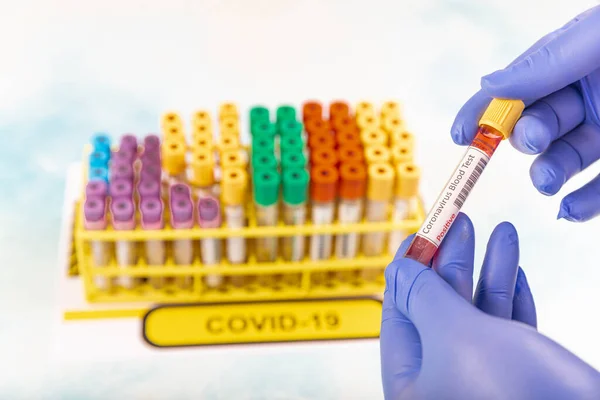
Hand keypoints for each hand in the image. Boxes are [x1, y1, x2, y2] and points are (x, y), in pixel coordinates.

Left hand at [380, 213, 599, 398]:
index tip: (420, 234)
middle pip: (439, 308)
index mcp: (412, 381)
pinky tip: (516, 271)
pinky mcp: (516, 375)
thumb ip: (423, 296)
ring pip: (478, 313)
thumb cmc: (510, 388)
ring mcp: (480, 378)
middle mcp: (441, 380)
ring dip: (491, 270)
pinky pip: (508, 328)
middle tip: (460, 222)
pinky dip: (512, 297)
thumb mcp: (453, 331)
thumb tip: (399, 269)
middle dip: (453, 260)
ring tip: (502, 230)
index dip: (409, 269)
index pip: (400, 312)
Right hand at [451, 6, 599, 221]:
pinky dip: (585, 202)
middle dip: (525, 140)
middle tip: (530, 142)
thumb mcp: (596, 40)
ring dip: (550, 174)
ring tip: (550, 181)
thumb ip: (543, 66)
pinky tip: (570, 210)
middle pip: (537, 127)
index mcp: (570, 63)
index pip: (514, 90)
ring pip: (565, 160)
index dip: (482, 111)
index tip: (461, 134)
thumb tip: (488, 87)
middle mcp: (587, 96)